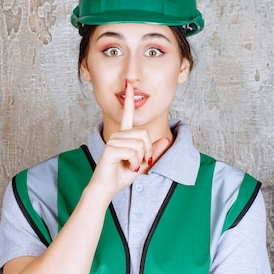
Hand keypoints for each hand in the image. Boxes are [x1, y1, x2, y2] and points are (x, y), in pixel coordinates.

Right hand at [89, 81, 169, 198]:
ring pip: (140, 144)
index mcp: (123, 136)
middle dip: (147, 151)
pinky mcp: (111, 149)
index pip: (127, 115)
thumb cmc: (120, 176)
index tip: (129, 86)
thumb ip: (153, 151)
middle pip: (144, 134)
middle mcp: (117, 135)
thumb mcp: (142, 163)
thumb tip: (167, 139)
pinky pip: (133, 152)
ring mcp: (113, 141)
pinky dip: (135, 163)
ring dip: (140, 159)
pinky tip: (127, 167)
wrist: (106, 188)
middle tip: (140, 163)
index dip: (129, 100)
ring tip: (131, 166)